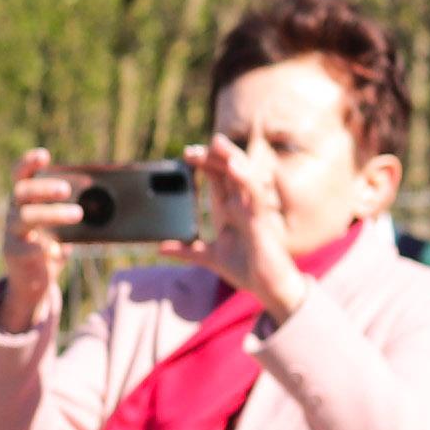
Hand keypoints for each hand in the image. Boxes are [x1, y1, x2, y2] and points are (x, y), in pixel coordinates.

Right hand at [0, 148, 74, 320]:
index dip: (28, 163)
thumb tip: (108, 206)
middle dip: (44, 187)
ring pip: (26, 216)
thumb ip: (77, 214)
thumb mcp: (65, 227)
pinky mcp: (13, 253)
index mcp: (26, 199)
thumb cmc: (53, 246)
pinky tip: (57, 252)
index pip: (21, 174)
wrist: (34, 281)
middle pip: (22, 192)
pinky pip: (27, 247)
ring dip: (52, 213)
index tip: (44, 156)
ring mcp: (12, 231)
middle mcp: (14, 211)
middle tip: (66, 189)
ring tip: (78, 214)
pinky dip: (44, 247)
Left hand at [177, 136, 308, 316]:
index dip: (204, 165)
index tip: (186, 154)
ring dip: (230, 158)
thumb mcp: (210, 258)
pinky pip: (254, 194)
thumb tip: (162, 247)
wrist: (267, 287)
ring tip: (216, 143)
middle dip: (212, 156)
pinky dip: (245, 178)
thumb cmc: (247, 269)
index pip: (217, 180)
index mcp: (229, 211)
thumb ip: (188, 250)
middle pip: (229, 172)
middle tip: (191, 149)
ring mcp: (252, 211)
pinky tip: (234, 166)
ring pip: (243, 176)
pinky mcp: (261, 219)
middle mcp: (241, 206)